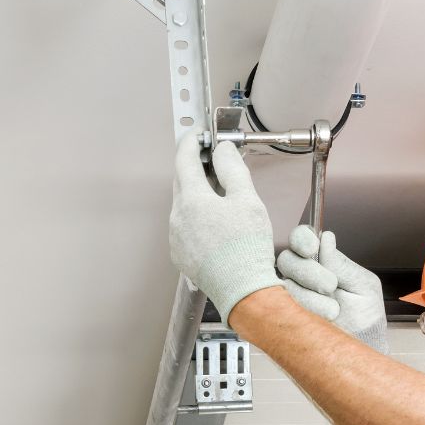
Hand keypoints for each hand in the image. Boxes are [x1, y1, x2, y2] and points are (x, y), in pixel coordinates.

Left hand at [170, 136, 281, 321]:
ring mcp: (176, 237)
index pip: (184, 159)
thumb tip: (222, 150)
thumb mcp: (247, 200)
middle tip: (215, 160)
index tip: (200, 135)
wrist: (242, 289)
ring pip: (184, 204)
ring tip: (222, 194)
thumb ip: (232, 169)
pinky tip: (217, 222)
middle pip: (182, 181)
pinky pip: (185, 225)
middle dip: (196, 166)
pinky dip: (197, 215)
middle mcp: (177, 217)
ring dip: (198, 193)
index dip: (192, 142)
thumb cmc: (247, 248)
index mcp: (192, 200)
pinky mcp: (180, 253)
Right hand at [277, 225, 388, 353]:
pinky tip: (320, 316)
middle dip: (309, 271)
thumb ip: (342, 264)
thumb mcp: (363, 285)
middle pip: (287, 259)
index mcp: (323, 260)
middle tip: (330, 285)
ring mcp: (293, 294)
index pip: (302, 238)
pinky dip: (304, 310)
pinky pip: (283, 306)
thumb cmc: (365, 316)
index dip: (302, 239)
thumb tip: (326, 238)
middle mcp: (303, 274)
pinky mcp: (287, 314)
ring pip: (285, 283)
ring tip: (333, 309)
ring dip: (310, 295)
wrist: (362, 345)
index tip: (312, 247)